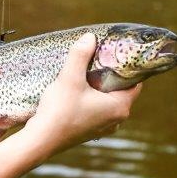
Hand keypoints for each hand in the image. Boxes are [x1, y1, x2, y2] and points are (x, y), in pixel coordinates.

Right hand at [26, 33, 141, 156]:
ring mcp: (103, 128)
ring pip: (107, 101)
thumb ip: (80, 55)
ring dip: (98, 89)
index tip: (114, 56)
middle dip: (109, 76)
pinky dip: (90, 101)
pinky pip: (96, 111)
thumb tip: (89, 37)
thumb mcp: (69, 78)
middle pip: (120, 91)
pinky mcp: (89, 132)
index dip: (126, 68)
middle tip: (97, 61)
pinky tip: (76, 94)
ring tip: (84, 76)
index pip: (135, 83)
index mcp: (120, 107)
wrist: (41, 140)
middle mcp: (116, 120)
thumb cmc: (59, 111)